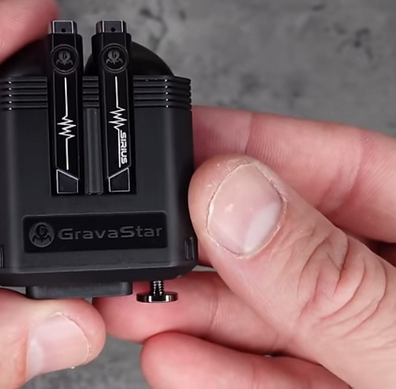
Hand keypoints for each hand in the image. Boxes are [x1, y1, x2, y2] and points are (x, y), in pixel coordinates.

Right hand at [96, 107, 395, 387]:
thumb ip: (329, 279)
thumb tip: (236, 200)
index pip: (344, 165)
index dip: (258, 145)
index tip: (185, 139)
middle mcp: (391, 286)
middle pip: (282, 240)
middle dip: (201, 241)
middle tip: (141, 232)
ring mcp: (361, 346)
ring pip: (262, 313)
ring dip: (188, 310)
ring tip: (134, 304)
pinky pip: (266, 378)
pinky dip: (213, 368)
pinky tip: (171, 355)